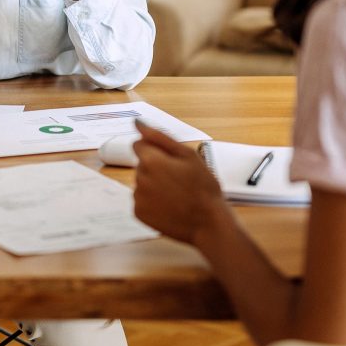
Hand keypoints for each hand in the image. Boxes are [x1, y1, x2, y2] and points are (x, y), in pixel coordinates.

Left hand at [132, 121, 226, 245]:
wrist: (208, 223)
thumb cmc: (203, 187)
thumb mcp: (188, 155)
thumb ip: (159, 137)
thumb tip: (137, 123)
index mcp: (151, 161)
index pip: (138, 145)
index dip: (155, 150)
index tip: (171, 161)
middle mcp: (139, 178)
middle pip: (141, 164)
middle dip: (156, 167)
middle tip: (179, 179)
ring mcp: (138, 198)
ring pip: (142, 182)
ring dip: (154, 185)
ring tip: (176, 194)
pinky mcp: (139, 213)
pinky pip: (142, 200)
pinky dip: (152, 201)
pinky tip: (170, 205)